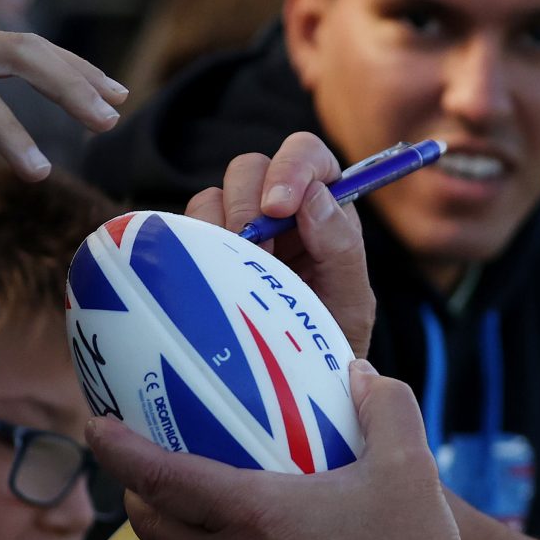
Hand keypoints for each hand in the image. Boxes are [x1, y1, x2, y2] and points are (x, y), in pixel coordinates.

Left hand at [89, 361, 479, 539]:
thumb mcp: (411, 467)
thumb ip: (385, 407)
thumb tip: (362, 374)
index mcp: (253, 516)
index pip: (160, 477)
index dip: (119, 450)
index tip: (96, 427)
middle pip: (155, 531)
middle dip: (139, 499)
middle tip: (148, 476)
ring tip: (232, 520)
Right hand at [180, 133, 373, 357]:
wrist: (292, 384)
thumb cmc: (330, 340)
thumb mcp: (351, 302)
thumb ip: (341, 248)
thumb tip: (314, 197)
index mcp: (324, 208)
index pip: (308, 156)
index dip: (291, 168)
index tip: (278, 206)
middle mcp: (279, 209)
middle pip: (251, 166)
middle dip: (248, 204)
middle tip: (255, 251)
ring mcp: (238, 226)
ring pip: (215, 194)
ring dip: (222, 228)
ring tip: (240, 273)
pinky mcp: (205, 248)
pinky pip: (188, 225)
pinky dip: (196, 243)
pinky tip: (215, 278)